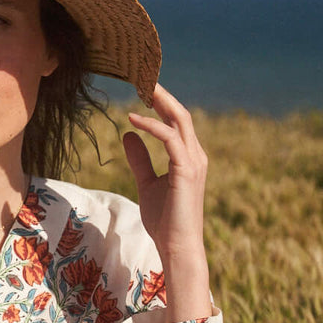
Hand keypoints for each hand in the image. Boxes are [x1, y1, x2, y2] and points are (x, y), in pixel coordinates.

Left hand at [123, 84, 212, 321]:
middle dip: (161, 93)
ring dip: (159, 101)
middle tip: (140, 75)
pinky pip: (170, 138)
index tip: (141, 87)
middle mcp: (195, 155)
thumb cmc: (164, 220)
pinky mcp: (186, 170)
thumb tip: (128, 134)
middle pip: (180, 113)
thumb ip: (140, 159)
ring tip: (138, 86)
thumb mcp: (147, 183)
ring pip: (179, 119)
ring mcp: (194, 161)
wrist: (176, 246)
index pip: (176, 120)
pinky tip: (133, 118)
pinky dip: (152, 125)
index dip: (160, 102)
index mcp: (188, 157)